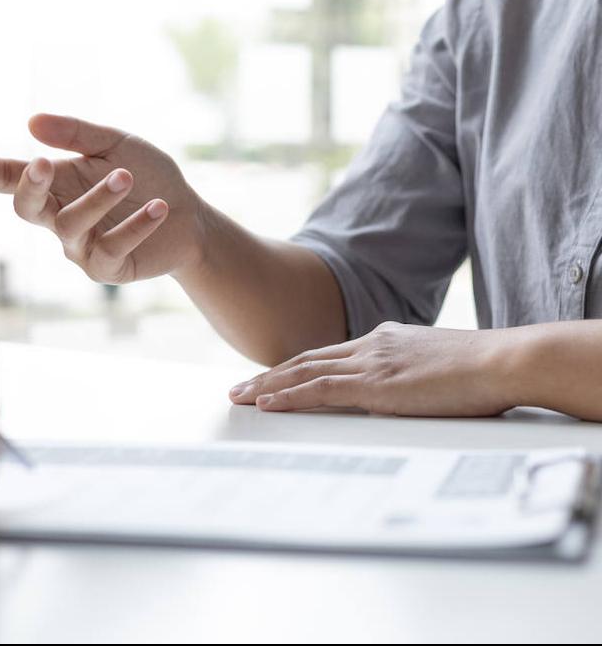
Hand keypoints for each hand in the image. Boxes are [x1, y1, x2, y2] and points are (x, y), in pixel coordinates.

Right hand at [0, 113, 205, 282]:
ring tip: (126, 176)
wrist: (189, 217)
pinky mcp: (106, 269)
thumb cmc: (147, 176)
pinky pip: (110, 248)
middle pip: (26, 209)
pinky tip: (159, 207)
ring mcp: (80, 247)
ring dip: (98, 198)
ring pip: (70, 225)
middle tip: (43, 162)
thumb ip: (76, 133)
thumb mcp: (116, 144)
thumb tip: (31, 122)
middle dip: (29, 187)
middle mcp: (59, 217)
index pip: (10, 177)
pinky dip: (135, 226)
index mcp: (55, 184)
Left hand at [229, 322, 515, 416]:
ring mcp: (370, 363)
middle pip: (306, 360)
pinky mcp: (374, 384)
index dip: (296, 367)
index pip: (329, 354)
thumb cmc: (486, 370)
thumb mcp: (439, 367)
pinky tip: (265, 404)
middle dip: (268, 376)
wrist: (505, 361)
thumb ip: (414, 374)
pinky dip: (287, 396)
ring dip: (266, 386)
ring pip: (303, 373)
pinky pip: (318, 390)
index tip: (271, 377)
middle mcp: (371, 346)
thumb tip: (407, 390)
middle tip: (238, 389)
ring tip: (237, 398)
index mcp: (386, 340)